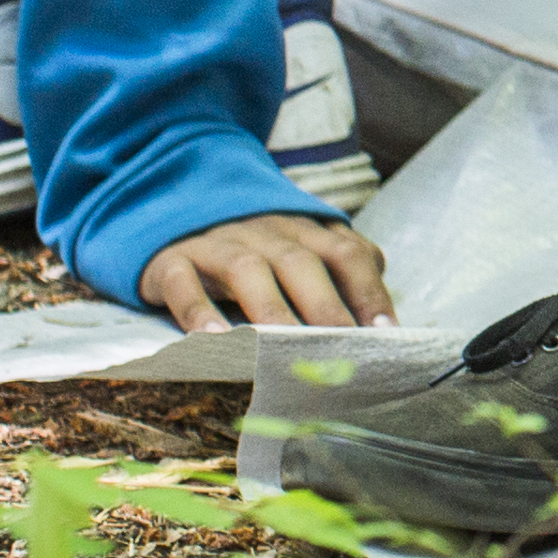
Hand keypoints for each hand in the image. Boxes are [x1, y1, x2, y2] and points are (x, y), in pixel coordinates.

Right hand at [137, 213, 395, 332]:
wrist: (177, 205)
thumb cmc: (254, 251)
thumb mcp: (298, 253)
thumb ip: (339, 278)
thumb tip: (381, 326)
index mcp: (304, 230)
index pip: (347, 254)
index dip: (368, 292)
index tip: (385, 334)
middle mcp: (265, 231)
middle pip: (301, 262)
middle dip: (325, 307)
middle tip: (341, 351)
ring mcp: (217, 242)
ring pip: (247, 269)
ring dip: (270, 310)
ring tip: (283, 352)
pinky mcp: (171, 259)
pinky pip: (183, 280)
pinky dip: (197, 308)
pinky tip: (211, 339)